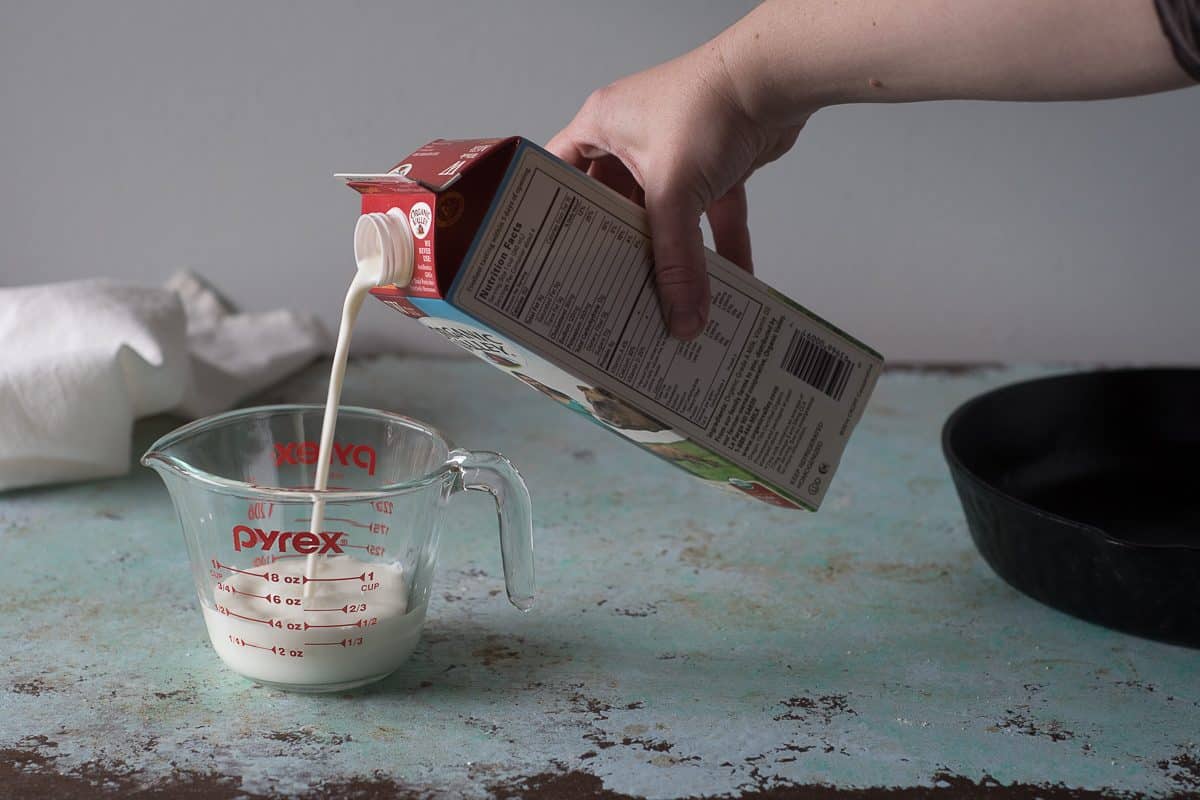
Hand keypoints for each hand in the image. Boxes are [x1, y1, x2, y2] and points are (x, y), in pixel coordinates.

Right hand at [548, 37, 804, 339]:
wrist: (775, 78)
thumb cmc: (709, 107)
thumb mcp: (676, 191)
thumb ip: (677, 259)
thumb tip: (682, 319)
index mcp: (602, 126)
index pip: (560, 172)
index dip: (552, 211)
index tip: (549, 253)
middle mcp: (633, 137)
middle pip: (616, 205)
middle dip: (620, 247)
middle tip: (609, 289)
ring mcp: (674, 151)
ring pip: (668, 213)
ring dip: (675, 252)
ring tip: (666, 296)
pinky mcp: (713, 164)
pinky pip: (710, 212)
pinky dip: (720, 243)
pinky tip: (729, 281)